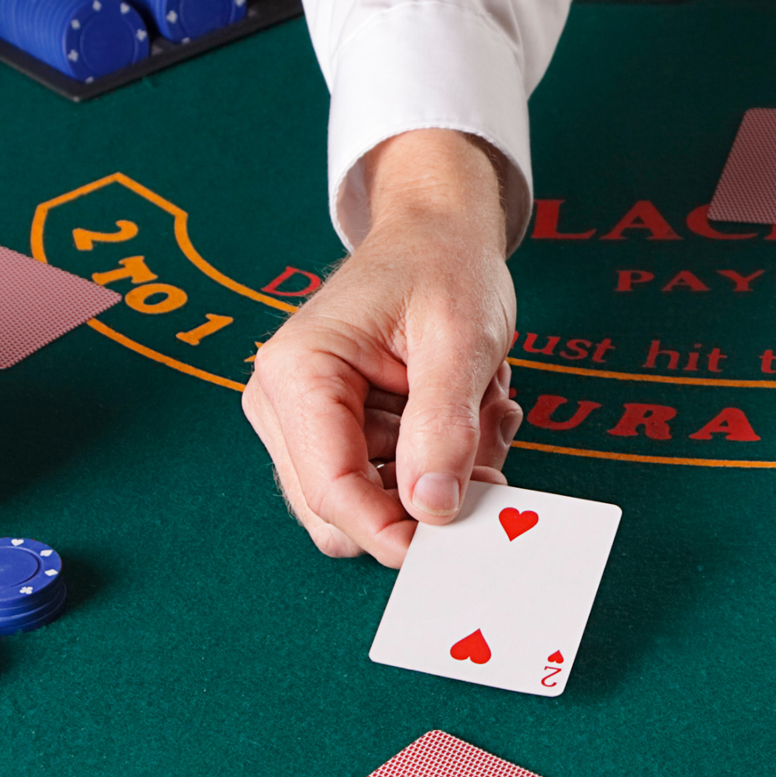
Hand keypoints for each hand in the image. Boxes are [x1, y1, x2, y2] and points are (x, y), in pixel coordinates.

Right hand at [244, 128, 523, 565]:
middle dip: (425, 497)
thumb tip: (432, 511)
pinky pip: (391, 482)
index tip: (457, 545)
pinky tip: (474, 413)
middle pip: (344, 509)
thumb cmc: (442, 266)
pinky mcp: (341, 431)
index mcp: (298, 374)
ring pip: (375, 502)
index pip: (333, 490)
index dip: (394, 532)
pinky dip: (445, 462)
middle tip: (491, 450)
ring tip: (485, 410)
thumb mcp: (458, 340)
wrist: (438, 232)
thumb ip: (443, 425)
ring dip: (444, 474)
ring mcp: (308, 422)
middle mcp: (284, 405)